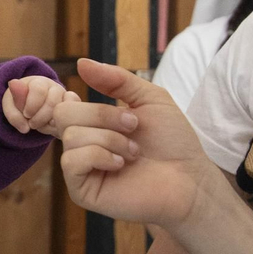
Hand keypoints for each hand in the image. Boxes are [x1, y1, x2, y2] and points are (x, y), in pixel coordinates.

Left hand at [3, 75, 77, 135]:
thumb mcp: (10, 107)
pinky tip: (53, 126)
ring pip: (63, 110)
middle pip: (52, 102)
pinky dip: (63, 124)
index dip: (31, 106)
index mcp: (38, 82)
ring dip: (50, 122)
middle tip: (32, 124)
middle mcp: (55, 87)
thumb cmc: (21, 104)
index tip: (25, 114)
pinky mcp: (73, 108)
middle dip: (40, 117)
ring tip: (41, 125)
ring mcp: (66, 97)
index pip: (38, 90)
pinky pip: (74, 113)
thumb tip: (25, 129)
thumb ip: (13, 115)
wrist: (33, 107)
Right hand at [55, 59, 218, 230]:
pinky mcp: (81, 191)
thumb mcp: (148, 98)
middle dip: (103, 115)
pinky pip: (71, 161)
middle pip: (64, 114)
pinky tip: (120, 164)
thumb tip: (81, 62)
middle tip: (132, 127)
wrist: (188, 178)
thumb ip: (115, 79)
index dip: (77, 100)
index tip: (110, 106)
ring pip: (71, 136)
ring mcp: (81, 169)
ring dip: (109, 138)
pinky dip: (99, 156)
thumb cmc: (172, 141)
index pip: (66, 104)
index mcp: (93, 125)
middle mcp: (83, 145)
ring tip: (133, 152)